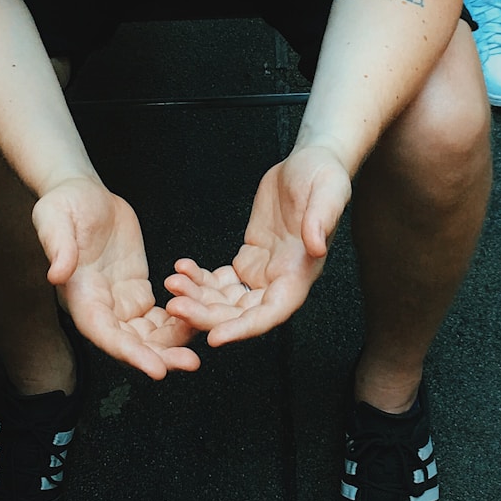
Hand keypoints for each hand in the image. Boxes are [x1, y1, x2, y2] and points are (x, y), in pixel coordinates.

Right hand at [34, 178, 200, 379]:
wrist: (82, 192)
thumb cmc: (64, 204)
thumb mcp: (55, 219)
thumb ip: (58, 247)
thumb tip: (56, 273)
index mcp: (80, 295)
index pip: (104, 333)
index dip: (130, 353)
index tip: (155, 369)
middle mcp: (100, 305)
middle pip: (130, 342)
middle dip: (159, 356)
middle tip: (190, 363)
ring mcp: (119, 299)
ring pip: (147, 333)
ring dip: (172, 343)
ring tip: (198, 349)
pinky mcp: (135, 288)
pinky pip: (158, 315)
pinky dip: (177, 321)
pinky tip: (198, 321)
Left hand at [165, 146, 350, 344]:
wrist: (309, 163)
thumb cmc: (324, 177)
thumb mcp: (328, 193)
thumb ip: (322, 220)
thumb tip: (316, 247)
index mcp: (301, 273)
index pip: (271, 312)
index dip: (243, 329)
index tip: (215, 337)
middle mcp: (281, 280)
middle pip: (242, 314)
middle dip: (207, 315)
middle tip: (175, 307)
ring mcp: (263, 272)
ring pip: (226, 301)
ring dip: (198, 298)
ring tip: (172, 283)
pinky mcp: (250, 258)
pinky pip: (220, 281)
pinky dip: (199, 279)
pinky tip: (182, 268)